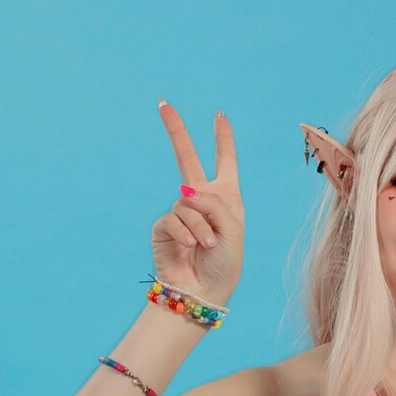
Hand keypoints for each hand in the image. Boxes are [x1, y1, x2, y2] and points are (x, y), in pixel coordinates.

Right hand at [151, 104, 244, 303]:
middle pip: (186, 158)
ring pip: (188, 203)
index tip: (220, 115)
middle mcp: (201, 200)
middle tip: (163, 104)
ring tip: (207, 247)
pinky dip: (186, 232)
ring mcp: (181, 212)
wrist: (204, 291)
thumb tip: (185, 193)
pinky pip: (174, 218)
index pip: (224, 162)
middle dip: (176, 131)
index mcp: (225, 198)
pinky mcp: (164, 226)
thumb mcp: (232, 229)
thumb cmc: (225, 263)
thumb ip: (213, 204)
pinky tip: (192, 247)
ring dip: (201, 227)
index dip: (223, 139)